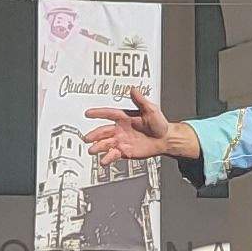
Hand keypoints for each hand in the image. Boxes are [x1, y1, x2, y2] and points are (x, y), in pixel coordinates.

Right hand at [81, 89, 197, 164]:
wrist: (165, 139)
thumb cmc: (159, 124)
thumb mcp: (151, 110)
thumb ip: (141, 100)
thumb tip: (133, 89)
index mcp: (124, 117)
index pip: (108, 114)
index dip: (98, 113)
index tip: (88, 113)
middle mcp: (120, 129)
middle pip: (103, 131)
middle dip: (94, 135)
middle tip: (87, 138)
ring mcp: (121, 141)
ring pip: (106, 144)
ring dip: (98, 147)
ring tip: (92, 150)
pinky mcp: (124, 151)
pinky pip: (113, 154)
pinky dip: (107, 158)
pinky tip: (103, 161)